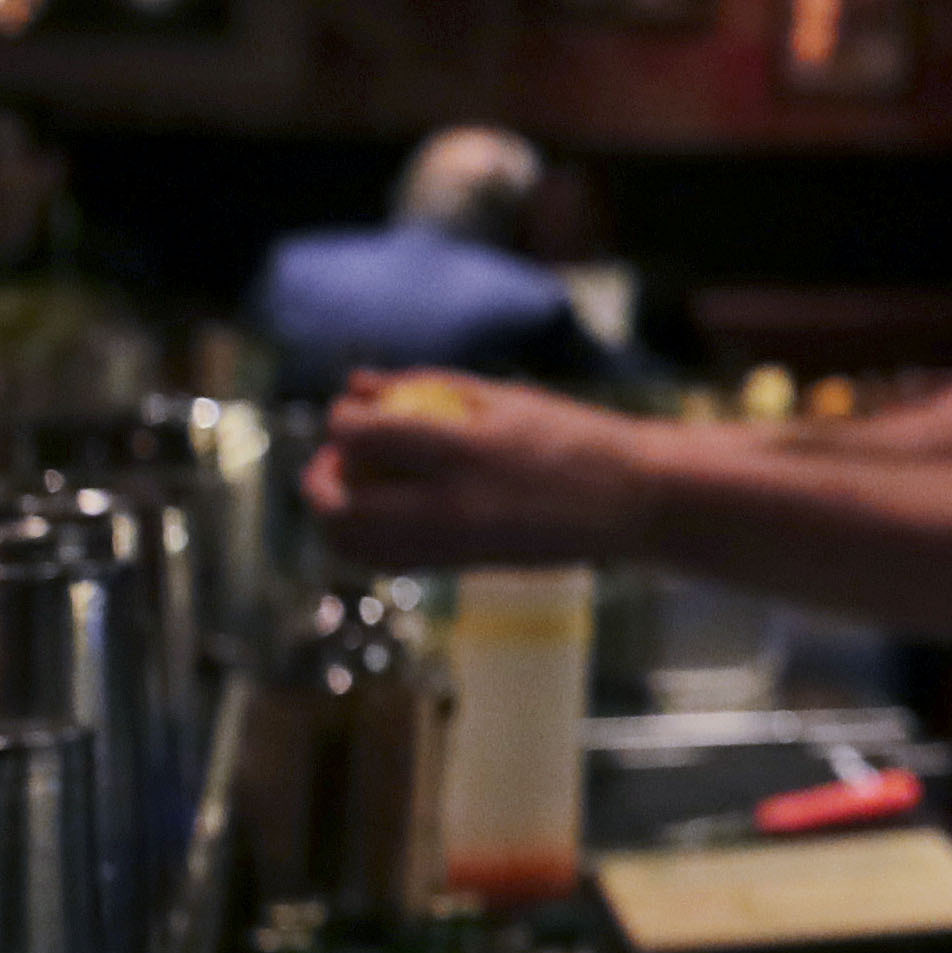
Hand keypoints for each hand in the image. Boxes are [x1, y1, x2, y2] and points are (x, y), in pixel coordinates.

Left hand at [308, 373, 666, 568]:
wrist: (631, 502)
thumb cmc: (572, 437)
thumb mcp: (505, 399)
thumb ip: (427, 388)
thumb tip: (356, 385)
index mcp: (467, 450)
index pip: (363, 436)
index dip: (342, 420)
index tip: (352, 410)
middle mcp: (452, 505)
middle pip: (340, 507)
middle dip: (320, 480)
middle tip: (337, 458)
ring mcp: (455, 545)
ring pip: (354, 545)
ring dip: (337, 515)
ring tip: (357, 486)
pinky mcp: (461, 567)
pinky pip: (387, 560)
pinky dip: (367, 538)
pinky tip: (386, 512)